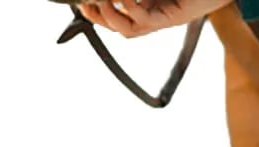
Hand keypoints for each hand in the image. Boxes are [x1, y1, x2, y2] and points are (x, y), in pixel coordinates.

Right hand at [76, 0, 233, 37]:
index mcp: (152, 6)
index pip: (121, 17)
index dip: (100, 15)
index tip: (83, 4)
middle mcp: (158, 16)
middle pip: (122, 29)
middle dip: (101, 20)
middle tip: (86, 5)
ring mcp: (166, 19)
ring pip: (132, 31)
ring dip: (112, 17)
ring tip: (103, 0)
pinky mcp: (175, 18)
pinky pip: (146, 19)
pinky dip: (130, 8)